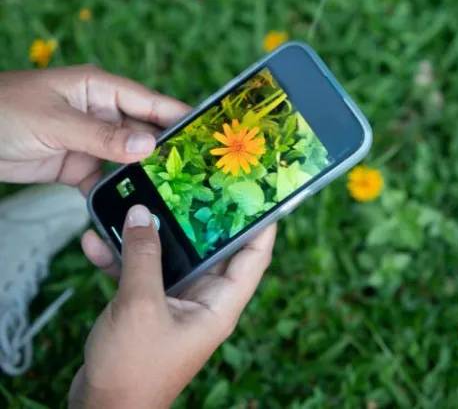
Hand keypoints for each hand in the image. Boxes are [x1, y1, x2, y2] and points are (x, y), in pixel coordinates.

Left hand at [0, 65, 190, 190]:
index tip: (207, 137)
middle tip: (197, 175)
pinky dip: (117, 195)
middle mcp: (102, 114)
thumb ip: (102, 136)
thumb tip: (148, 146)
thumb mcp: (55, 120)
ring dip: (146, 176)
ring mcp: (91, 142)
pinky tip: (133, 208)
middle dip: (168, 153)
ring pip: (129, 161)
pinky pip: (106, 182)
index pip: (151, 103)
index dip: (180, 118)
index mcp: (100, 90)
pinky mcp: (77, 166)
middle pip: (145, 134)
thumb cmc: (2, 110)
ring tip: (173, 195)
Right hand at [69, 205, 275, 408]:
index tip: (260, 191)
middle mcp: (204, 301)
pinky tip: (97, 240)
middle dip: (201, 217)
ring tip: (138, 202)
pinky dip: (123, 258)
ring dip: (152, 235)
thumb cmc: (133, 370)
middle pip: (212, 249)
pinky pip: (143, 273)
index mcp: (219, 304)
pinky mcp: (150, 308)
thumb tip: (141, 214)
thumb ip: (143, 256)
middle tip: (196, 183)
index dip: (263, 223)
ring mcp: (177, 304)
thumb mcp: (140, 305)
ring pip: (173, 257)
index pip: (254, 256)